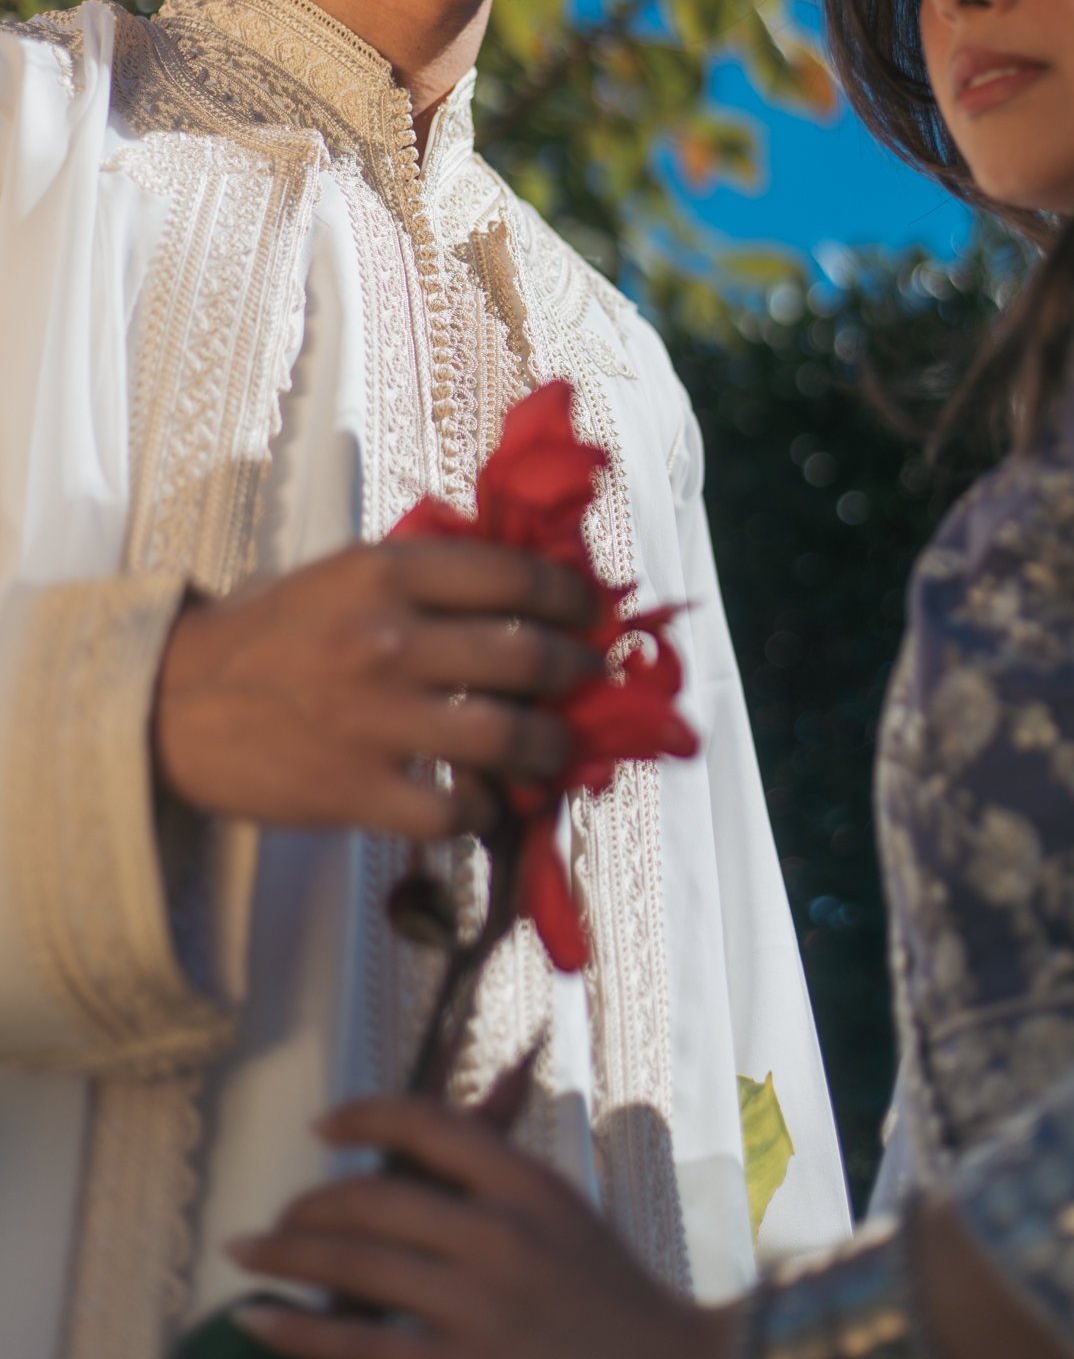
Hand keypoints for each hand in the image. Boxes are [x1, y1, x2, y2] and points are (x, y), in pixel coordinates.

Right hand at [156, 542, 600, 836]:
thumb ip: (426, 578)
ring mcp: (376, 717)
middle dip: (577, 671)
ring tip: (556, 747)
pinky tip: (486, 799)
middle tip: (589, 679)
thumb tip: (524, 587)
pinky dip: (484, 807)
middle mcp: (389, 638)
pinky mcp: (358, 788)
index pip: (513, 576)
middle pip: (527, 655)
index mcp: (386, 572)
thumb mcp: (344, 574)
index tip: (593, 612)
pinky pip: (456, 807)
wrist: (172, 704)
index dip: (572, 597)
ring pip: (507, 736)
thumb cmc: (269, 633)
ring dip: (550, 745)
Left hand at [227, 1095, 737, 1358]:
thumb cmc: (612, 1301)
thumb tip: (429, 1138)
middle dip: (308, 1207)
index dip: (365, 1115)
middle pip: (375, 1200)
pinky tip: (260, 1322)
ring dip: (285, 1259)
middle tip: (273, 1222)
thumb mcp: (565, 1216)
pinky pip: (357, 1348)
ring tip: (244, 1257)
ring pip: (354, 1269)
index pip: (429, 1124)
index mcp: (527, 1184)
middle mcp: (499, 1236)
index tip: (323, 1125)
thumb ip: (497, 1177)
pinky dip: (298, 1333)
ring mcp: (478, 1309)